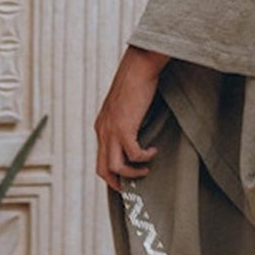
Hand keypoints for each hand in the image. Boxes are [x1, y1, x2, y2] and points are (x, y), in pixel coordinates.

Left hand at [94, 45, 168, 190]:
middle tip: (133, 187)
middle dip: (117, 182)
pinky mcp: (124, 127)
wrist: (138, 67)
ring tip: (147, 169)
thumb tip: (137, 135)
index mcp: (101, 126)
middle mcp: (103, 131)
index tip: (126, 179)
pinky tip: (154, 150)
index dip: (111, 174)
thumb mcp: (125, 106)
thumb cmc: (136, 83)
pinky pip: (133, 154)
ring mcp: (112, 130)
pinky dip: (144, 157)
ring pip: (115, 167)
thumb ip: (126, 121)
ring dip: (133, 173)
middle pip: (102, 169)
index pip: (100, 159)